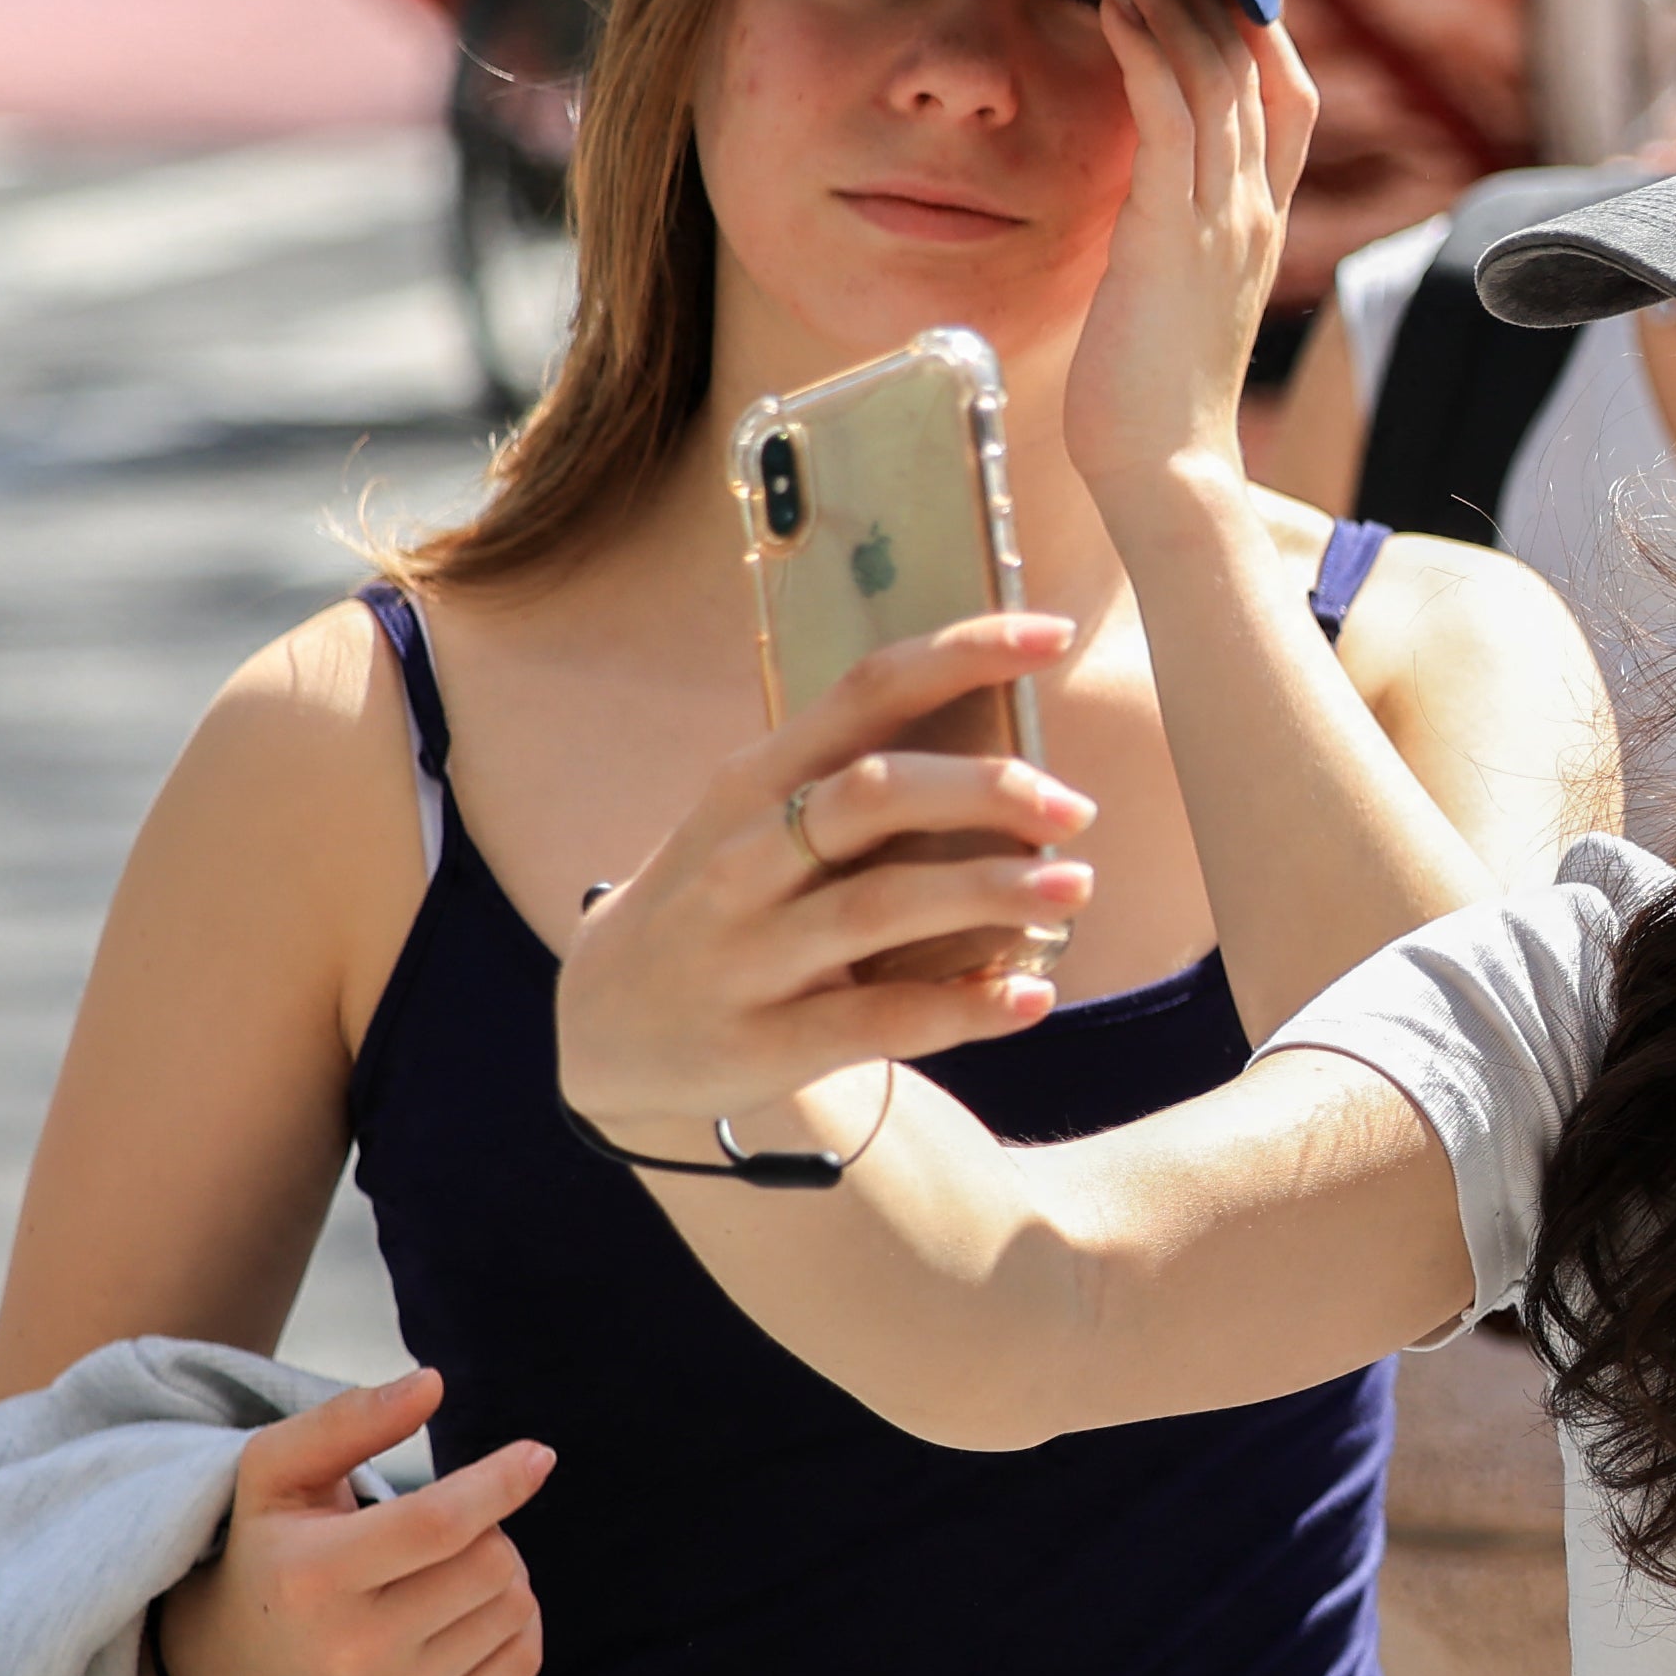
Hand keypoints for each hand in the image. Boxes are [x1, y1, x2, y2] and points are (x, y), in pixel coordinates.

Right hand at [152, 1366, 553, 1675]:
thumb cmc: (269, 1555)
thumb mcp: (275, 1477)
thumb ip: (348, 1421)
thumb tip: (434, 1383)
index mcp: (313, 1579)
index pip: (440, 1525)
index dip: (500, 1483)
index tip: (538, 1455)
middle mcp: (355, 1652)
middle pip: (492, 1562)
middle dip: (485, 1530)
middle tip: (439, 1533)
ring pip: (516, 1606)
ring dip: (497, 1574)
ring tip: (436, 1576)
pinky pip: (524, 1657)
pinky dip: (509, 1623)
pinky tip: (455, 1619)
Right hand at [551, 608, 1100, 1152]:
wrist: (601, 1030)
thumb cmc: (717, 903)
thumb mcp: (754, 827)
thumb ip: (855, 786)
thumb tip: (1013, 753)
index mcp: (754, 783)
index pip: (864, 692)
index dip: (962, 654)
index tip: (1056, 633)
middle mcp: (743, 859)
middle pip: (871, 794)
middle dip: (982, 790)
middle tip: (1074, 807)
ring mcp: (748, 953)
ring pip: (878, 906)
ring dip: (988, 892)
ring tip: (1074, 886)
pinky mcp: (763, 1042)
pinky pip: (877, 1021)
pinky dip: (961, 1008)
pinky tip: (1029, 997)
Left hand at [1076, 0, 1322, 516]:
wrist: (1164, 469)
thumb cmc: (1151, 396)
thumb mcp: (1171, 292)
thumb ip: (1170, 230)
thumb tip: (1137, 191)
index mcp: (1261, 222)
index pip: (1285, 94)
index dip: (1255, 21)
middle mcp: (1256, 209)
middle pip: (1255, 64)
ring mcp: (1225, 220)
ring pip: (1217, 76)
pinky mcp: (1174, 234)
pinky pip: (1168, 117)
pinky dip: (1143, 50)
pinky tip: (1109, 3)